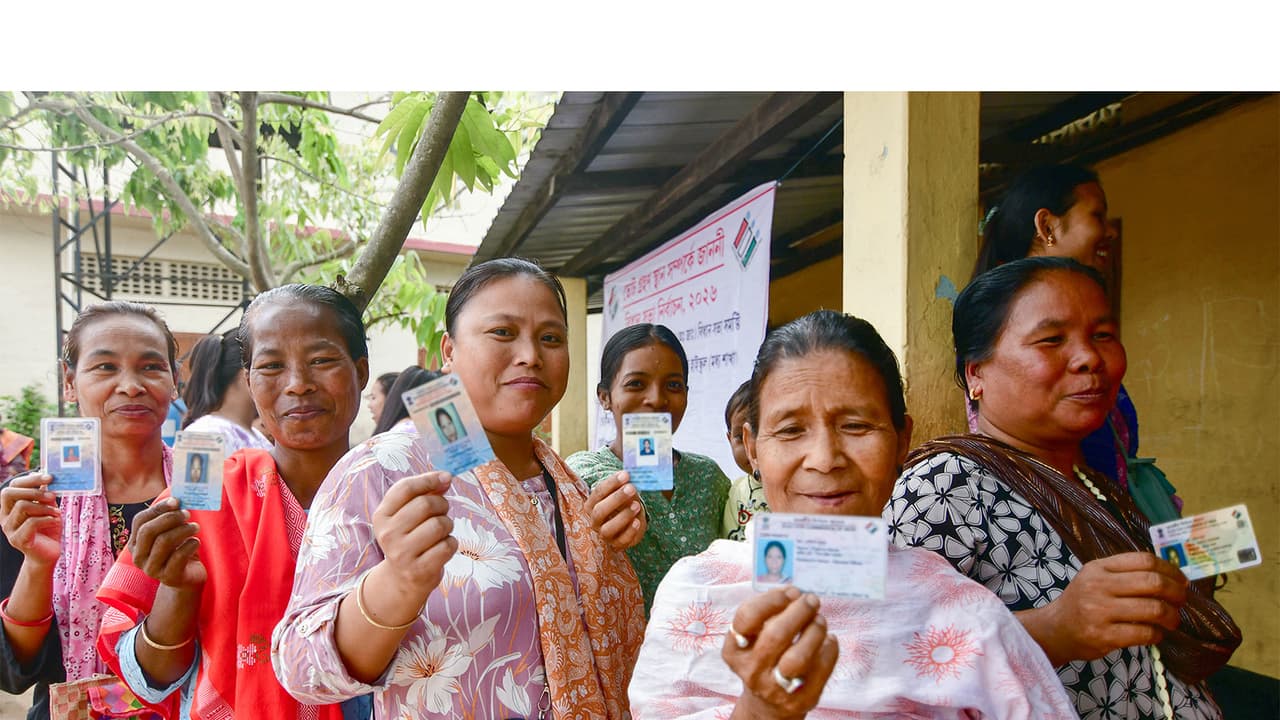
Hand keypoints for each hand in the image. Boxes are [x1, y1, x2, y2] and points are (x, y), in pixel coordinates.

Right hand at [0, 474, 61, 567]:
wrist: (48, 554)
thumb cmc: (48, 528)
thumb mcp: (47, 508)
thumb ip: (44, 494)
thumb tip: (45, 475)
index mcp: (10, 507)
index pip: (12, 486)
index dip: (29, 479)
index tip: (49, 477)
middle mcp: (5, 517)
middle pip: (9, 493)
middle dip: (34, 490)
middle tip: (53, 495)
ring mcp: (9, 529)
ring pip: (22, 506)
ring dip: (44, 506)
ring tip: (57, 512)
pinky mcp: (18, 540)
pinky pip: (31, 522)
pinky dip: (46, 518)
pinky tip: (55, 520)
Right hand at [129, 497, 205, 589]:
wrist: (186, 579)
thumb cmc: (177, 552)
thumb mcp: (170, 534)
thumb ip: (169, 518)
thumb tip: (177, 497)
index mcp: (135, 543)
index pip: (140, 521)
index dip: (158, 508)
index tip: (176, 501)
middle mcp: (139, 557)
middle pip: (149, 531)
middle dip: (170, 518)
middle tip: (187, 514)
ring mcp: (151, 569)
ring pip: (164, 542)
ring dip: (183, 530)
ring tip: (195, 527)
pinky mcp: (168, 577)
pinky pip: (179, 556)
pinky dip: (190, 545)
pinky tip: (196, 542)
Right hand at [370, 472, 456, 603]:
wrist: (401, 580)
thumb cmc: (409, 539)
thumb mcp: (406, 515)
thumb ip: (424, 493)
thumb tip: (445, 477)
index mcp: (382, 516)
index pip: (405, 488)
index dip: (429, 479)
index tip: (446, 477)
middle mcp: (388, 534)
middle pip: (425, 504)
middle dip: (442, 504)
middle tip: (441, 512)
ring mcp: (402, 554)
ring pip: (439, 525)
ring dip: (447, 525)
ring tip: (440, 533)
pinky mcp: (420, 570)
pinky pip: (448, 545)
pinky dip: (451, 543)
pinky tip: (441, 548)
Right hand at [586, 471, 645, 549]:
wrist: (631, 524)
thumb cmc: (624, 505)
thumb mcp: (624, 493)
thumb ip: (626, 486)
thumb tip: (632, 476)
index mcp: (592, 504)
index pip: (598, 492)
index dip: (611, 483)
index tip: (626, 474)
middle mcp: (594, 520)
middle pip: (600, 511)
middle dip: (616, 499)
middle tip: (631, 488)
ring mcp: (604, 535)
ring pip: (608, 529)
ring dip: (623, 516)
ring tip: (636, 505)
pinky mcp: (616, 545)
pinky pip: (621, 541)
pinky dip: (630, 532)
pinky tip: (638, 522)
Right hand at [722, 587, 837, 719]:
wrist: (768, 704)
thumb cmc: (764, 659)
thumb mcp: (753, 638)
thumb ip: (768, 614)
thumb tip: (794, 593)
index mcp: (735, 650)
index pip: (747, 618)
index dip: (771, 600)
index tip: (790, 592)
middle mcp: (752, 670)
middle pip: (776, 635)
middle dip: (798, 611)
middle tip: (811, 600)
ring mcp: (776, 688)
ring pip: (798, 657)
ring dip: (814, 631)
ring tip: (819, 620)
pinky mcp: (801, 698)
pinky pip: (820, 669)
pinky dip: (830, 649)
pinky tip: (828, 640)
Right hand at [1025, 551, 1187, 664]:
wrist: (1055, 629)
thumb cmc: (1082, 602)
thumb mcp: (1095, 578)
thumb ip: (1125, 573)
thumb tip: (1170, 576)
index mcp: (1099, 568)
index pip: (1143, 560)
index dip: (1169, 569)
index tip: (1181, 580)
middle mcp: (1098, 586)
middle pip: (1152, 583)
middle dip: (1176, 593)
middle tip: (1182, 601)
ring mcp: (1099, 611)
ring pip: (1153, 609)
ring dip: (1171, 616)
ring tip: (1172, 621)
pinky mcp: (1104, 636)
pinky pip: (1144, 633)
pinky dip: (1157, 635)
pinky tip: (1155, 634)